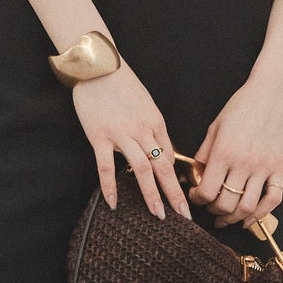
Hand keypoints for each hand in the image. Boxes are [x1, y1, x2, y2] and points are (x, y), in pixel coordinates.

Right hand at [71, 59, 193, 220]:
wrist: (99, 65)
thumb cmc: (122, 83)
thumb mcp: (145, 104)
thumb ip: (153, 127)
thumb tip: (162, 152)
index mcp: (156, 122)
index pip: (171, 156)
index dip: (177, 179)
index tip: (184, 198)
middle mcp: (142, 130)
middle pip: (163, 167)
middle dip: (175, 194)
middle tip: (184, 217)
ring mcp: (121, 134)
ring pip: (141, 169)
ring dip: (151, 194)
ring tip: (158, 216)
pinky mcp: (99, 136)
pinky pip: (106, 166)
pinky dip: (111, 186)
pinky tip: (114, 203)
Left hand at [187, 77, 282, 229]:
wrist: (273, 93)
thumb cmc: (243, 105)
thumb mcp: (215, 126)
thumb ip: (204, 153)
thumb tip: (195, 174)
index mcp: (223, 152)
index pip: (206, 191)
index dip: (197, 199)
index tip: (196, 197)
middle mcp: (244, 163)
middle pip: (226, 204)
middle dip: (214, 211)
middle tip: (211, 208)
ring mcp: (264, 167)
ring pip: (248, 207)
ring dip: (235, 218)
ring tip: (228, 217)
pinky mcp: (280, 168)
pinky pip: (273, 199)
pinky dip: (262, 213)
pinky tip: (252, 216)